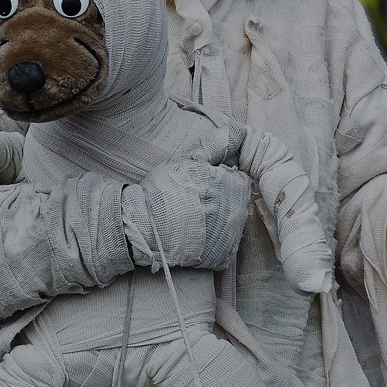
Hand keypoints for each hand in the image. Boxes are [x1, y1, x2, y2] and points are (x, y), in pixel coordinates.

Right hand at [121, 157, 250, 270]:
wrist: (147, 228)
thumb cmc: (165, 189)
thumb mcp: (188, 159)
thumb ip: (216, 144)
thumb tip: (239, 131)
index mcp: (236, 184)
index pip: (237, 178)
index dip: (219, 178)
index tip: (201, 183)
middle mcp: (240, 211)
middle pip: (236, 200)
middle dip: (220, 198)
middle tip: (193, 201)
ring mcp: (233, 235)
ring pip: (231, 222)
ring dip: (217, 219)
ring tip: (192, 217)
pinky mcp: (224, 255)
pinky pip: (226, 245)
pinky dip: (214, 241)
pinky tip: (196, 235)